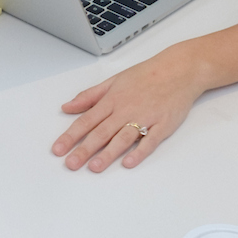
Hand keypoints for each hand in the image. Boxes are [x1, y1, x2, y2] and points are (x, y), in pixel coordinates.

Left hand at [52, 42, 209, 172]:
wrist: (179, 70)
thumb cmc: (146, 75)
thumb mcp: (113, 81)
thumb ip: (89, 96)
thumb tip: (67, 107)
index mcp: (112, 100)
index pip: (86, 120)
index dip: (70, 136)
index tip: (58, 150)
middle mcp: (126, 110)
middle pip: (101, 132)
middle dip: (84, 149)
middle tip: (71, 164)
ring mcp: (145, 118)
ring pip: (123, 138)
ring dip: (108, 154)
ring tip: (95, 167)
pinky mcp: (163, 125)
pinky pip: (149, 141)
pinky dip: (139, 152)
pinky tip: (129, 162)